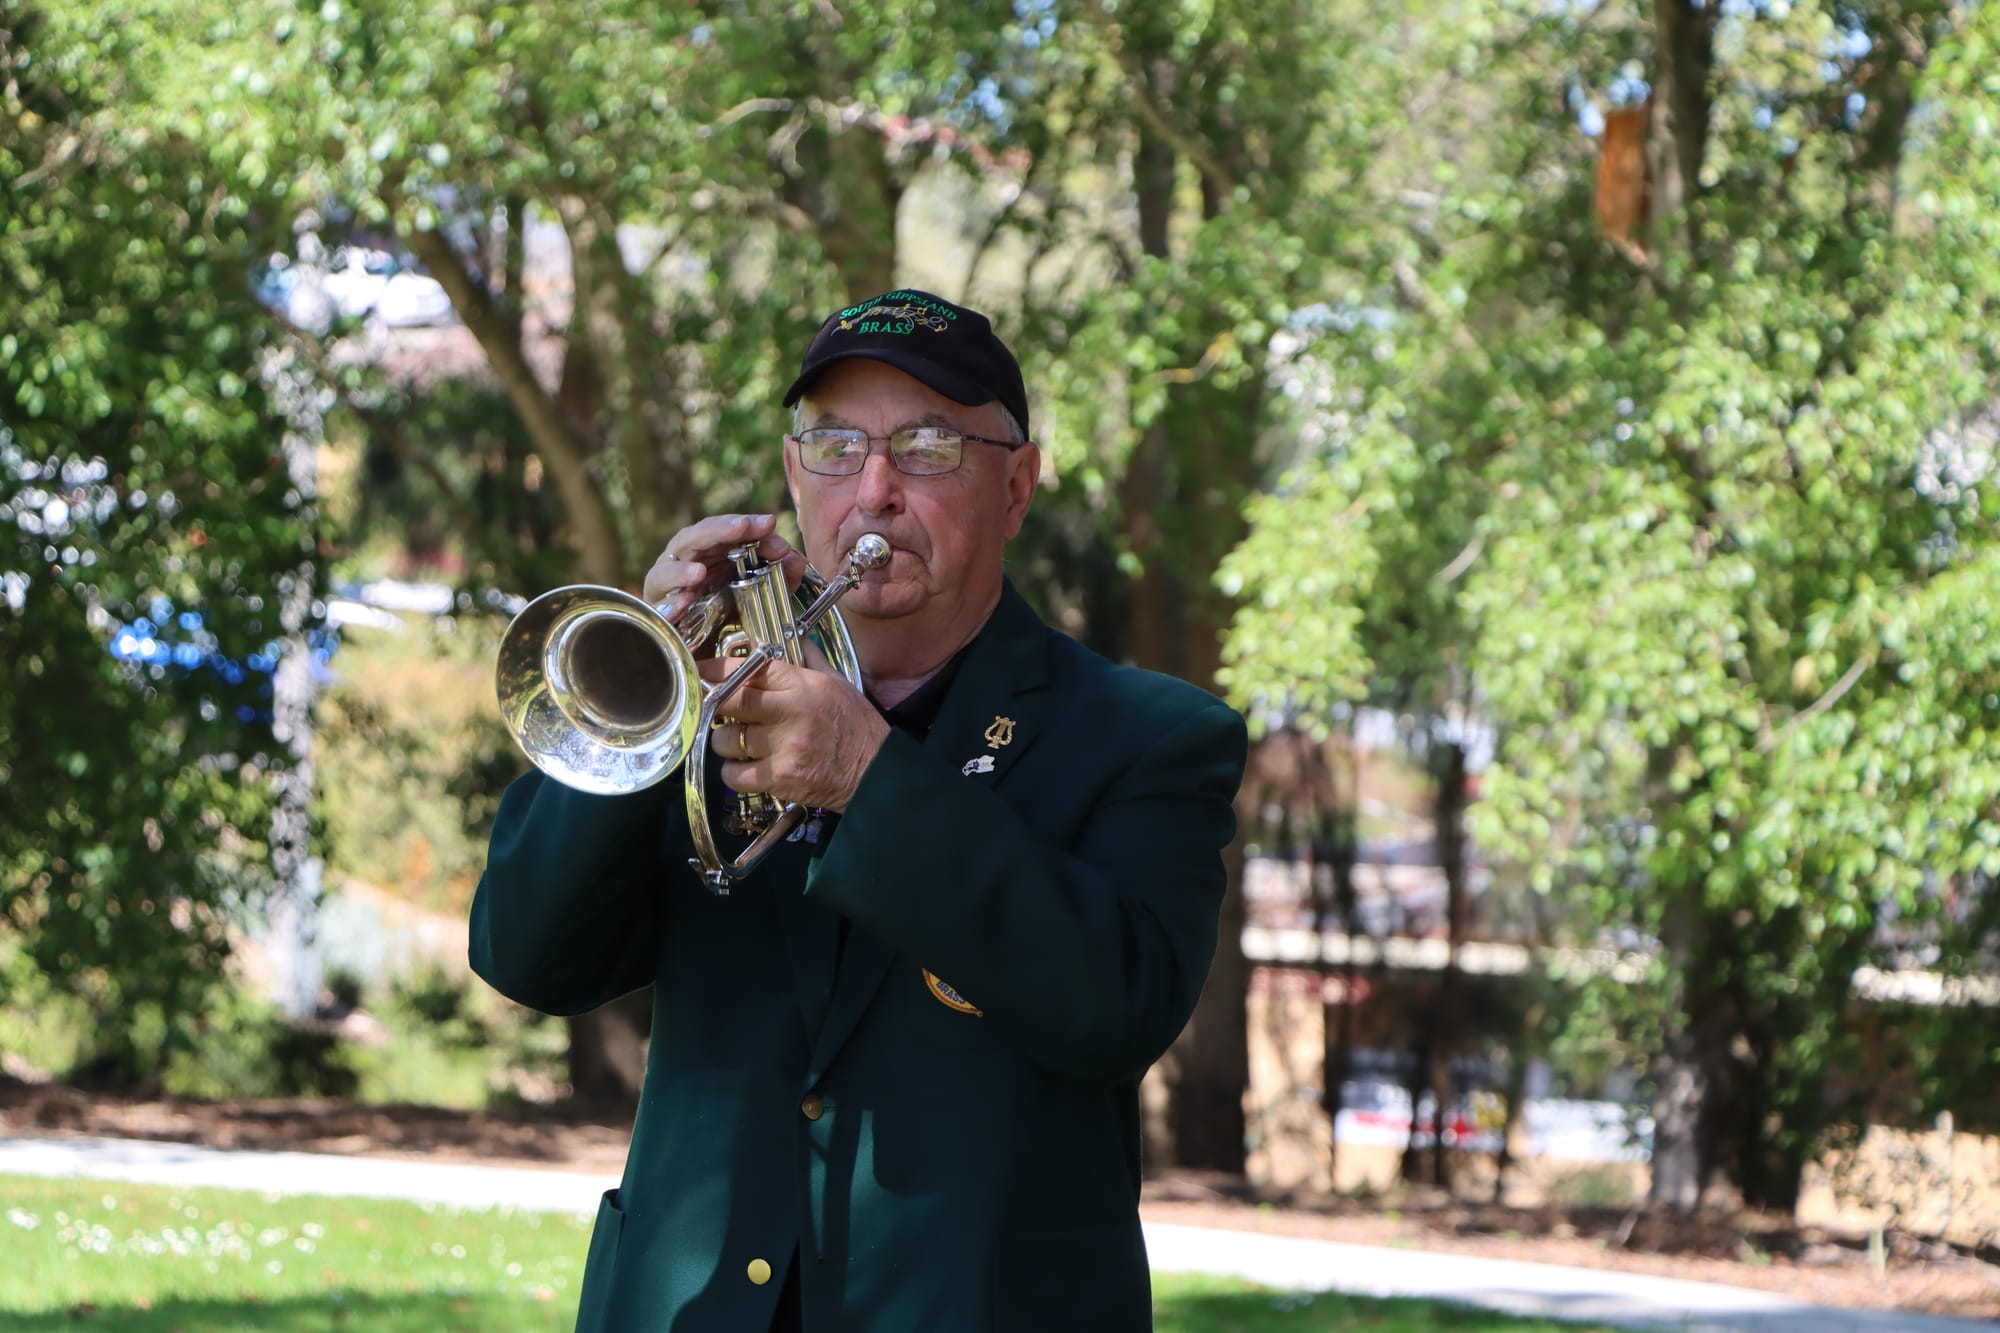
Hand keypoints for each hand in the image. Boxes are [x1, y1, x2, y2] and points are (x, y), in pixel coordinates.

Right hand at [642, 513, 805, 612]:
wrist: (706, 651)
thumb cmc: (730, 613)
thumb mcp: (760, 593)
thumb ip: (780, 577)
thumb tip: (795, 559)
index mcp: (712, 551)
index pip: (727, 529)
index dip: (747, 525)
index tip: (769, 524)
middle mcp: (686, 560)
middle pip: (697, 537)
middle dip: (720, 532)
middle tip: (743, 527)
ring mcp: (667, 583)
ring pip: (667, 568)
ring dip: (683, 570)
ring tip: (699, 573)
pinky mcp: (657, 609)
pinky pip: (660, 604)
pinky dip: (670, 603)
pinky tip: (683, 602)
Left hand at [704, 656, 887, 813]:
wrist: (877, 772)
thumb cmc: (856, 726)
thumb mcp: (836, 682)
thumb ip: (807, 658)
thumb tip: (787, 634)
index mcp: (802, 684)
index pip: (747, 669)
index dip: (715, 670)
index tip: (699, 672)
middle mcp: (790, 712)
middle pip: (729, 701)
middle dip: (714, 704)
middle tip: (714, 708)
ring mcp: (783, 747)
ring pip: (725, 740)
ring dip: (726, 742)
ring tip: (743, 743)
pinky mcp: (779, 778)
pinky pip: (733, 775)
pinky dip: (734, 773)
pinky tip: (748, 768)